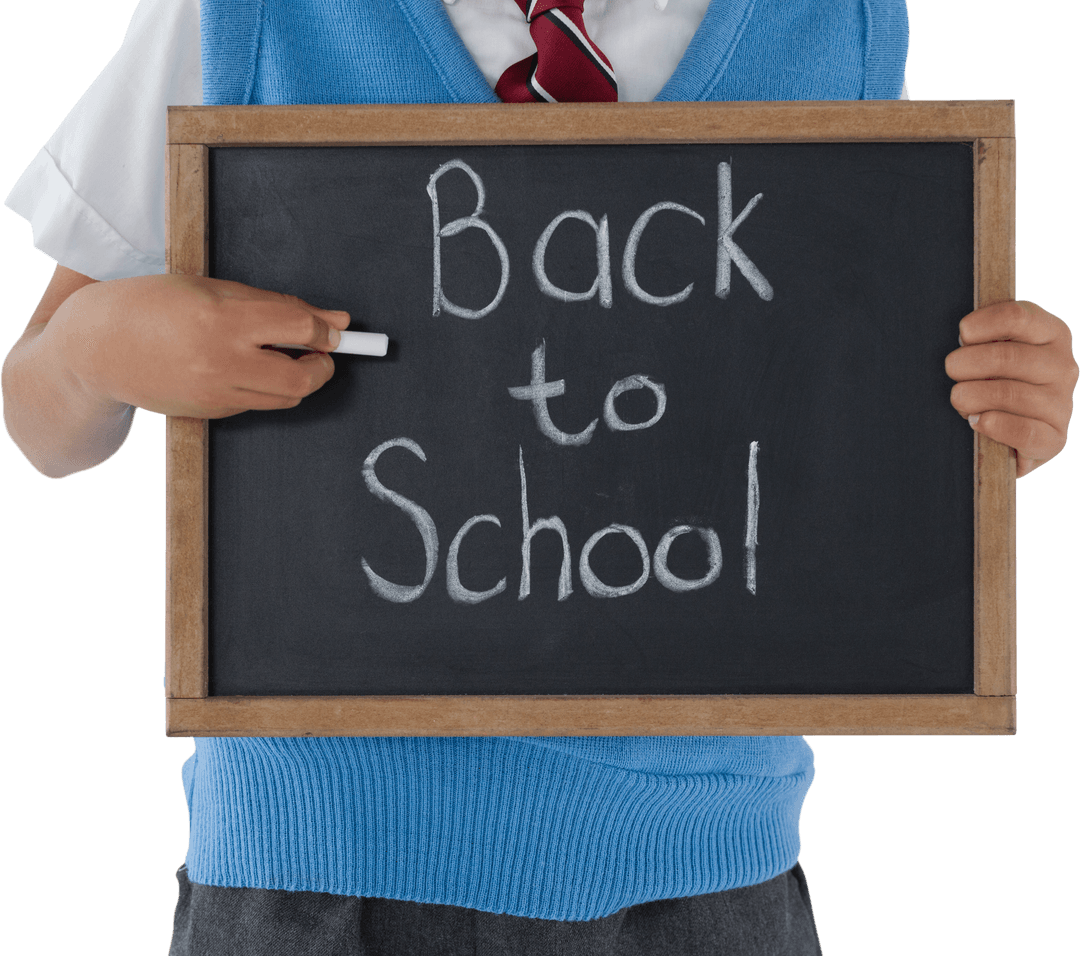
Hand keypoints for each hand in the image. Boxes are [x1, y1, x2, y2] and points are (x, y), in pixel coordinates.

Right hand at [47, 273, 351, 417]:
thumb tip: (335, 320)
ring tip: (287, 357)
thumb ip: (277, 305)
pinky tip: (248, 368)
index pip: (300, 328)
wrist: (95, 348)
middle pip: (303, 378)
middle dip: (324, 366)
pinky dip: (266, 387)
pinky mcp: (211, 413)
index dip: (326, 329)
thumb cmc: (152, 305)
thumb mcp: (213, 289)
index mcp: (221, 319)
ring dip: (300, 379)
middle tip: (322, 352)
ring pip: (286, 397)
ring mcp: (216, 393)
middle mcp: (221, 361)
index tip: (333, 328)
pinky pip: (258, 404)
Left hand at [945, 301, 1076, 476]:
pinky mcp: (1054, 438)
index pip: (1017, 316)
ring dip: (970, 396)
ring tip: (960, 399)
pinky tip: (977, 420)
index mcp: (1052, 334)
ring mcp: (1062, 403)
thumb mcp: (995, 350)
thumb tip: (968, 335)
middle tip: (952, 370)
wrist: (1011, 432)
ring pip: (1008, 394)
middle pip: (1005, 356)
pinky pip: (1023, 431)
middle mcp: (1063, 366)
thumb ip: (987, 337)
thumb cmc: (996, 381)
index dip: (981, 324)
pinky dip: (992, 425)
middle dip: (965, 364)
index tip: (963, 334)